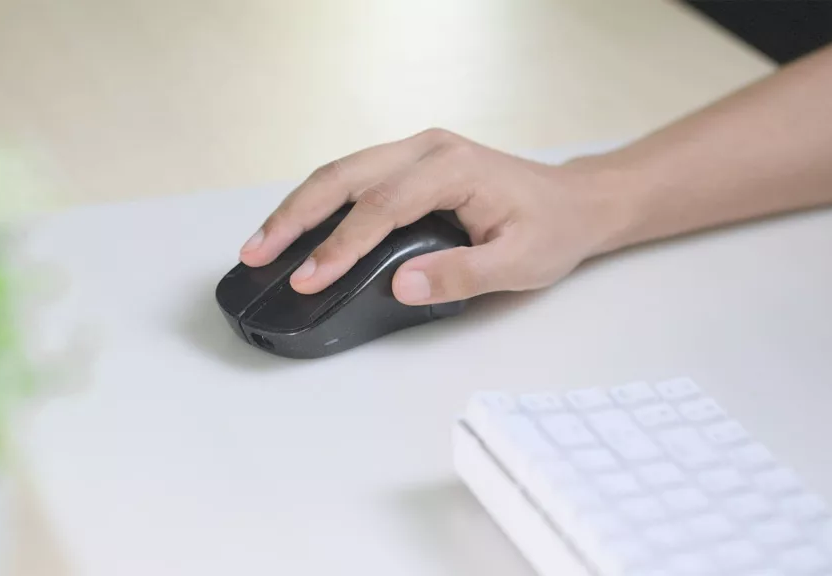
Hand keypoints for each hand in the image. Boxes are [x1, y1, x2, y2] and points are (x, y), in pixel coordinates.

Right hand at [238, 129, 623, 304]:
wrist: (575, 202)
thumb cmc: (551, 229)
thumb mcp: (520, 263)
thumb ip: (461, 275)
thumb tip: (401, 286)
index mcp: (453, 168)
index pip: (382, 207)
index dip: (340, 245)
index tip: (308, 278)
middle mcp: (428, 149)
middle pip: (345, 176)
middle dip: (295, 216)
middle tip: (257, 252)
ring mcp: (417, 152)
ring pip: (342, 172)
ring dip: (298, 207)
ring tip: (262, 243)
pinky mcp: (411, 164)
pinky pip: (355, 179)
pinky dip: (320, 203)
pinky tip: (298, 228)